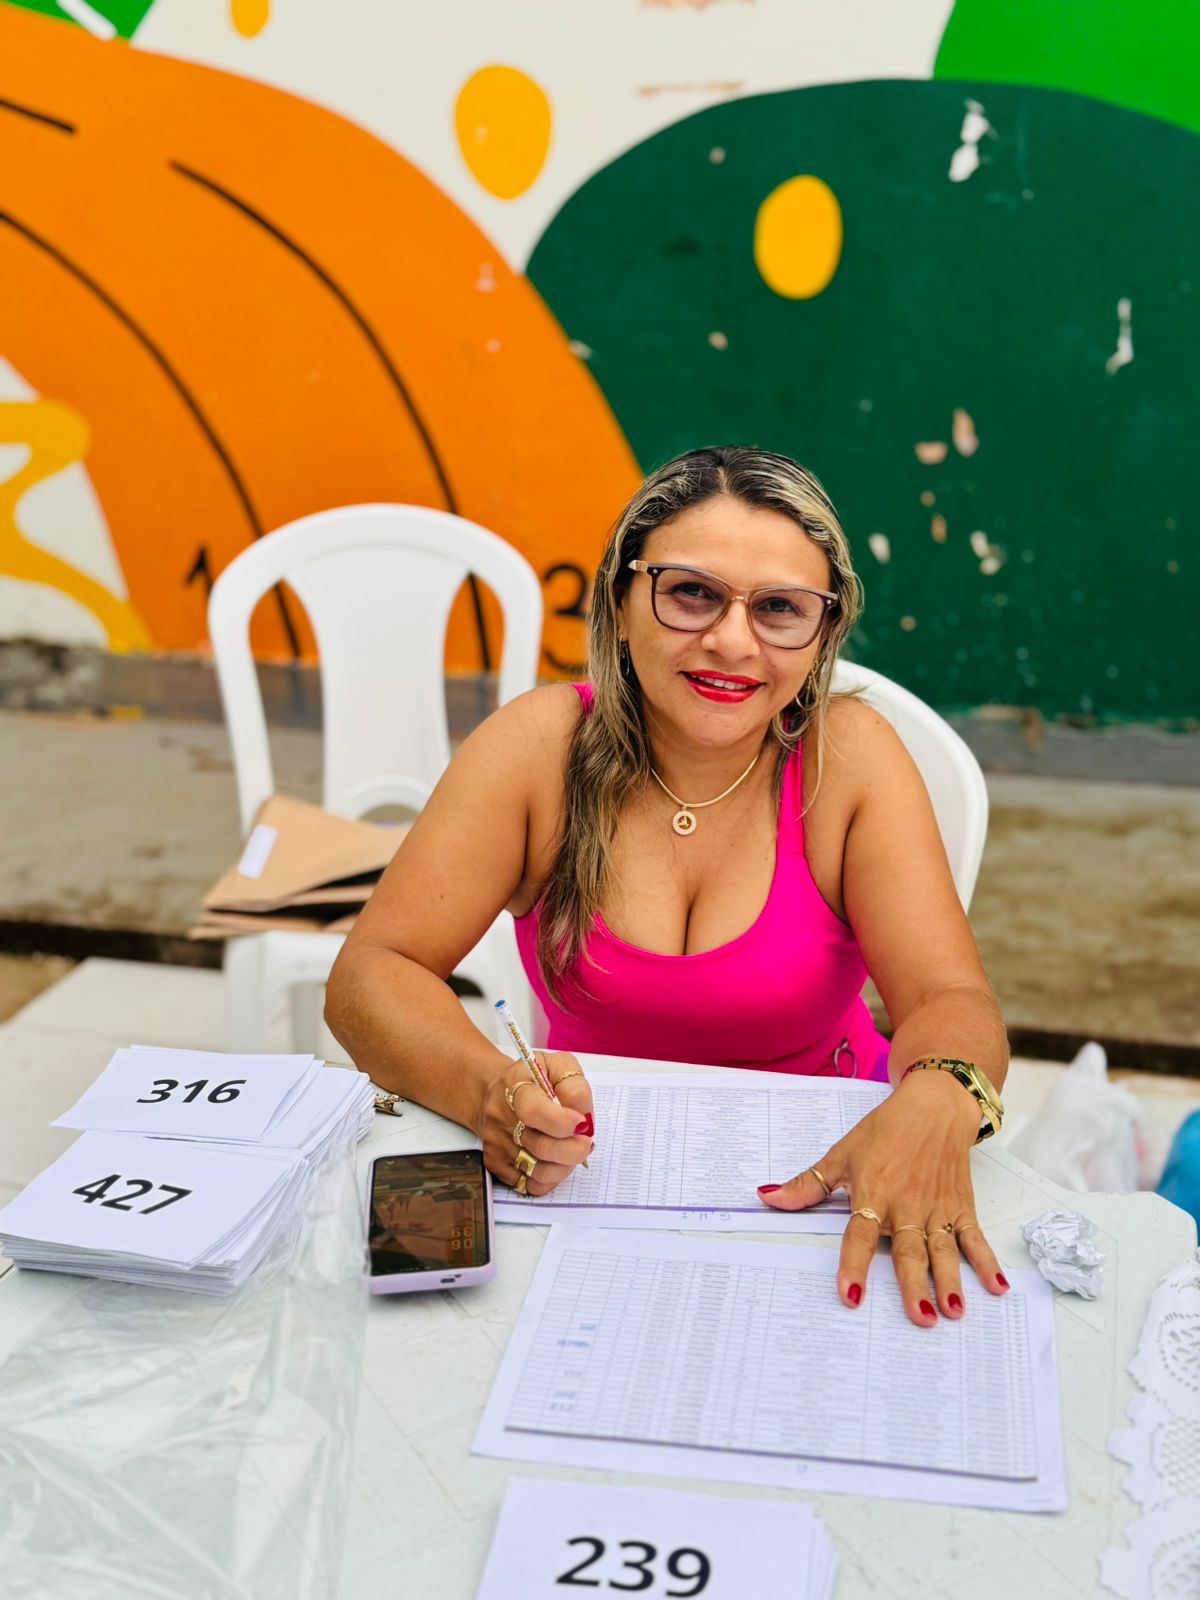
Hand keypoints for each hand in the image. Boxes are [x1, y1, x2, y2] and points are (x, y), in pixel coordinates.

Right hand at [480, 1051, 593, 1195]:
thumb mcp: (556, 1066)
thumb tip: (584, 1119)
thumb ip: (575, 1087)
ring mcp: (498, 1144)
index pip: (535, 1111)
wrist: (495, 1092)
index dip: (564, 1123)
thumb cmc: (530, 1080)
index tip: (581, 1123)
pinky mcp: (497, 1164)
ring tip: (571, 1151)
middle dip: (574, 1149)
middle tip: (585, 1142)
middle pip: (542, 1147)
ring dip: (565, 1166)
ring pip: (539, 1172)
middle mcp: (502, 1118)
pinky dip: (550, 1179)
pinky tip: (555, 1161)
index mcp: (516, 1088)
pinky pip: (531, 1185)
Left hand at [758, 1071, 1009, 1325]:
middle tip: (921, 1317)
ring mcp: (937, 1208)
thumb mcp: (841, 1153)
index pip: (860, 1236)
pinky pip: (975, 1237)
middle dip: (915, 1285)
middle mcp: (906, 1205)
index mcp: (874, 1193)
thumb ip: (807, 1184)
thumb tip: (768, 1198)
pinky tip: (996, 1286)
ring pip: (943, 1250)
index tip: (851, 1294)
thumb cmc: (884, 1130)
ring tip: (955, 1310)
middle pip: (909, 1251)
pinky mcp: (961, 1207)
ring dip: (951, 1280)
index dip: (854, 1265)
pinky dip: (987, 1261)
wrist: (932, 1105)